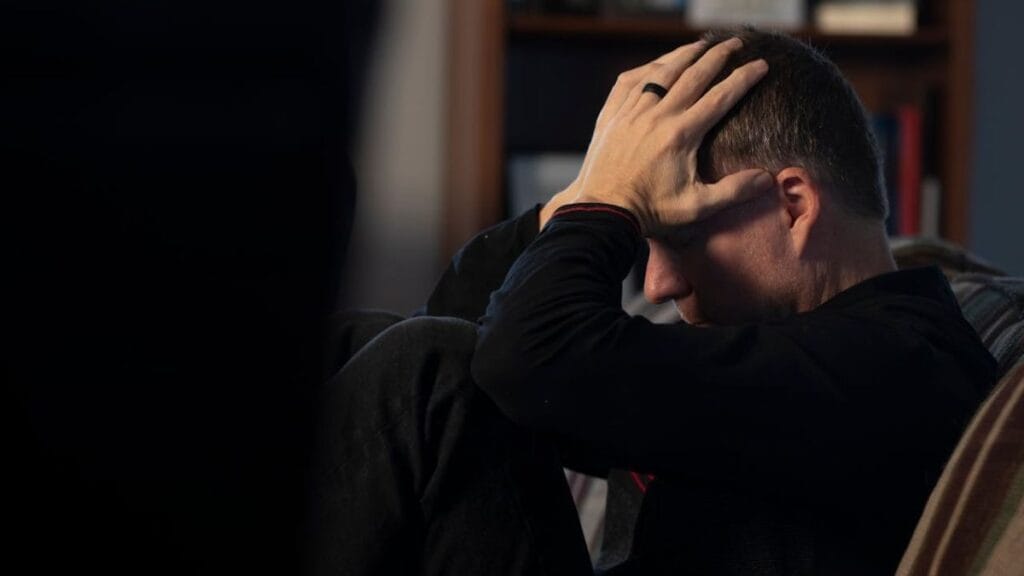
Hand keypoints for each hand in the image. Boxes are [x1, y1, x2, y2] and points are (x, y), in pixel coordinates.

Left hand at [569, 38, 773, 236]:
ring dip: (684, 54)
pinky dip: (648, 68)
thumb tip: (768, 179)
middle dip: (719, 55)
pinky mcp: (612, 115)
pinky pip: (630, 81)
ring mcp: (632, 112)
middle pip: (694, 74)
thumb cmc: (651, 211)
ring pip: (661, 72)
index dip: (744, 78)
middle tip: (737, 43)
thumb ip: (733, 191)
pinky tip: (659, 64)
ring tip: (702, 45)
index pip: (721, 96)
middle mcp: (657, 116)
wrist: (604, 212)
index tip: (761, 65)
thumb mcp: (697, 207)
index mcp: (681, 135)